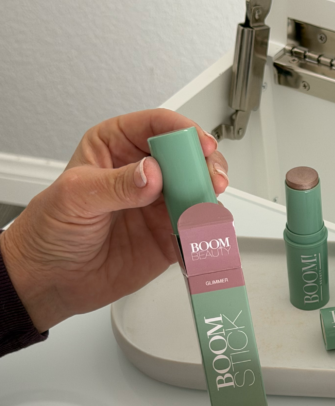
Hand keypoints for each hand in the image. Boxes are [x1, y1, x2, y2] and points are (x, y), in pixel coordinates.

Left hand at [0, 109, 228, 331]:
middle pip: (186, 157)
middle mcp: (143, 173)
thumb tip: (151, 173)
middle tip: (211, 179)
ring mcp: (159, 205)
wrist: (54, 279)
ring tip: (208, 206)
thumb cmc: (51, 231)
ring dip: (210, 197)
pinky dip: (206, 228)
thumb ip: (116, 184)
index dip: (182, 131)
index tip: (200, 145)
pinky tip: (206, 229)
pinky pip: (196, 228)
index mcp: (116, 147)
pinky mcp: (169, 236)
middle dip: (205, 165)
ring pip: (197, 191)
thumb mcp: (75, 197)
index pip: (156, 126)